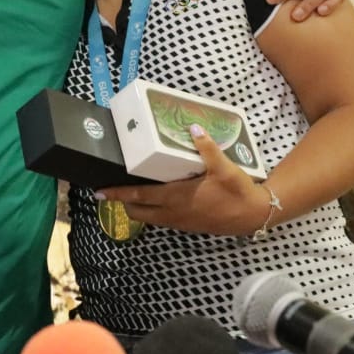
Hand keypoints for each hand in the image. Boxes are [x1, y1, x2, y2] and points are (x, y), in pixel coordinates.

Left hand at [96, 128, 268, 235]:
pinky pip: (163, 219)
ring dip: (138, 208)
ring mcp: (181, 221)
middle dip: (123, 204)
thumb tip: (193, 128)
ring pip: (151, 218)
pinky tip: (157, 200)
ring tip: (130, 194)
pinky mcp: (189, 225)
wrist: (254, 215)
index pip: (139, 197)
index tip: (99, 192)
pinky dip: (153, 211)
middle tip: (112, 192)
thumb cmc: (237, 191)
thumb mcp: (224, 167)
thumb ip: (207, 148)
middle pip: (139, 212)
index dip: (117, 194)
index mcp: (176, 197)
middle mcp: (174, 212)